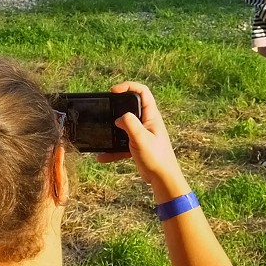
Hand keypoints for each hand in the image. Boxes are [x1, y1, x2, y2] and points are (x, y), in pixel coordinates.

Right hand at [96, 82, 188, 202]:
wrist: (163, 179)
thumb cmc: (156, 158)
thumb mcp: (141, 138)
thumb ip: (130, 123)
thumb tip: (119, 118)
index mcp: (152, 116)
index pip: (142, 92)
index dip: (128, 87)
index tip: (114, 91)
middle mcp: (147, 122)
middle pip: (131, 107)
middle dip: (117, 107)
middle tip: (106, 108)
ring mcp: (142, 134)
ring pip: (124, 126)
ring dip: (113, 130)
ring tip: (103, 133)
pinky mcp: (138, 146)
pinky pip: (122, 144)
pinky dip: (113, 149)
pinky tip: (102, 156)